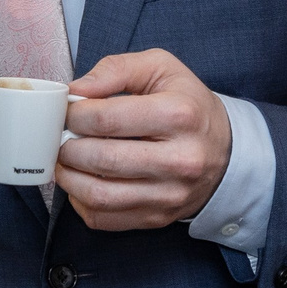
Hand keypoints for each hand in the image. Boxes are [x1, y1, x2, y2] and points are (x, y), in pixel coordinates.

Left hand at [57, 49, 232, 229]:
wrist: (225, 151)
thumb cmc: (188, 105)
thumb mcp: (161, 68)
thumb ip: (116, 69)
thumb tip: (76, 89)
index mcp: (179, 115)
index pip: (107, 119)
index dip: (74, 115)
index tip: (67, 111)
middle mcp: (179, 159)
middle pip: (102, 159)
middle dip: (67, 146)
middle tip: (61, 136)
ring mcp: (169, 194)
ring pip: (100, 196)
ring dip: (69, 178)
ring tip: (65, 160)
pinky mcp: (158, 217)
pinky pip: (104, 219)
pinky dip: (80, 202)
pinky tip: (82, 181)